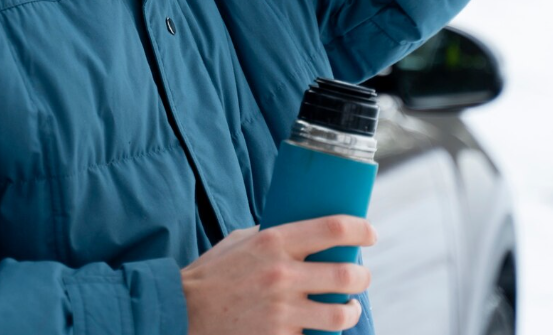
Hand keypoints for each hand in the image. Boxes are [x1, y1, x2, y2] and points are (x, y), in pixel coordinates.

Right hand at [181, 215, 376, 334]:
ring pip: (341, 314)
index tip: (370, 234)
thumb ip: (270, 237)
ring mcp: (281, 310)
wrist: (182, 313)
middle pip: (347, 274)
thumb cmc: (211, 275)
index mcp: (273, 241)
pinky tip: (317, 328)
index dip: (361, 230)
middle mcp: (281, 274)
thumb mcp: (238, 242)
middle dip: (363, 277)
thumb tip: (304, 232)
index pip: (333, 229)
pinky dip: (321, 334)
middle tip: (360, 278)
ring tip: (347, 308)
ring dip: (350, 311)